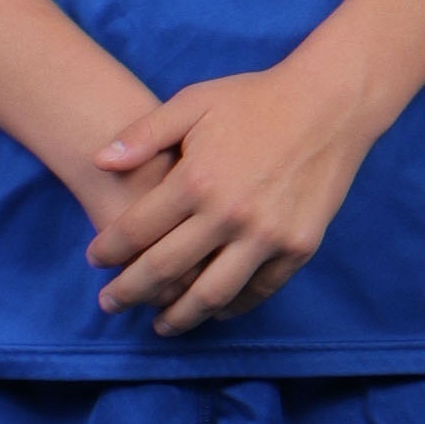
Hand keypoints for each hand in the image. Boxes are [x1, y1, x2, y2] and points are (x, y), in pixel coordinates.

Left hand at [84, 55, 376, 335]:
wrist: (329, 104)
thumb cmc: (255, 98)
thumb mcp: (194, 102)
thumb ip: (144, 134)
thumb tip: (99, 161)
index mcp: (196, 179)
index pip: (136, 229)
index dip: (108, 250)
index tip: (95, 260)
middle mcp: (229, 214)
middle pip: (164, 270)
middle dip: (129, 291)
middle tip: (109, 303)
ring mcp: (267, 235)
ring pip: (211, 295)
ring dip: (179, 316)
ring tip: (160, 324)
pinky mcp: (298, 246)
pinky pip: (258, 291)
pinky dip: (230, 306)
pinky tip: (212, 309)